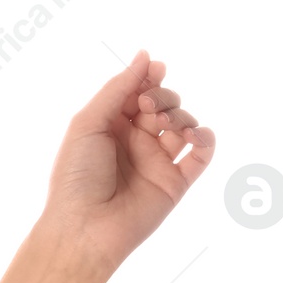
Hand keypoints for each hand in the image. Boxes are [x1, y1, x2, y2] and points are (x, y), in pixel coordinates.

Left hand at [36, 49, 214, 280]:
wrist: (85, 226)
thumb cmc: (76, 174)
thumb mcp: (89, 123)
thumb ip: (119, 89)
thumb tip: (146, 56)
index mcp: (110, 124)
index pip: (138, 91)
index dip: (149, 79)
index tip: (156, 71)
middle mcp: (135, 140)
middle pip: (164, 104)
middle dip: (163, 97)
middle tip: (149, 108)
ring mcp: (157, 161)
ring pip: (184, 125)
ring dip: (181, 116)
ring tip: (165, 126)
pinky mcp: (176, 183)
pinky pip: (201, 155)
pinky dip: (206, 140)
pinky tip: (195, 137)